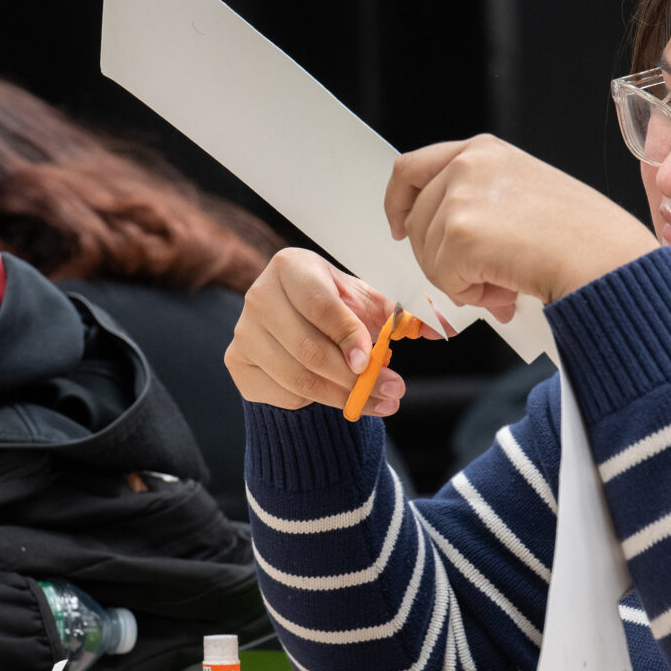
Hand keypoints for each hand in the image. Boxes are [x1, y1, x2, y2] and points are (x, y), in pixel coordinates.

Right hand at [225, 248, 405, 415]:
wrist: (293, 325)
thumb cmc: (333, 309)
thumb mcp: (365, 304)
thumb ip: (396, 315)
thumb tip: (432, 330)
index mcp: (291, 267)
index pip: (320, 306)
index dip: (349, 337)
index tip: (373, 362)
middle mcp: (259, 295)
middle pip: (308, 349)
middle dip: (355, 379)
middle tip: (391, 392)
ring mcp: (244, 332)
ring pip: (297, 378)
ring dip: (342, 397)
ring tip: (378, 402)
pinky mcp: (238, 363)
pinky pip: (282, 394)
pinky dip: (314, 402)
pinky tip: (336, 397)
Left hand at [385, 135, 658, 320]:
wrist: (605, 259)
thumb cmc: (583, 237)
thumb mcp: (525, 195)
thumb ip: (481, 208)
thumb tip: (448, 252)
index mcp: (483, 152)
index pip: (412, 169)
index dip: (399, 202)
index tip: (398, 227)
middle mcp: (467, 165)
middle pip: (415, 222)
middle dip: (440, 260)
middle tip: (484, 281)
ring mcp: (460, 197)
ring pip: (427, 255)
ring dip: (461, 281)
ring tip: (506, 283)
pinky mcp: (459, 234)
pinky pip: (442, 279)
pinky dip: (470, 295)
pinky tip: (504, 288)